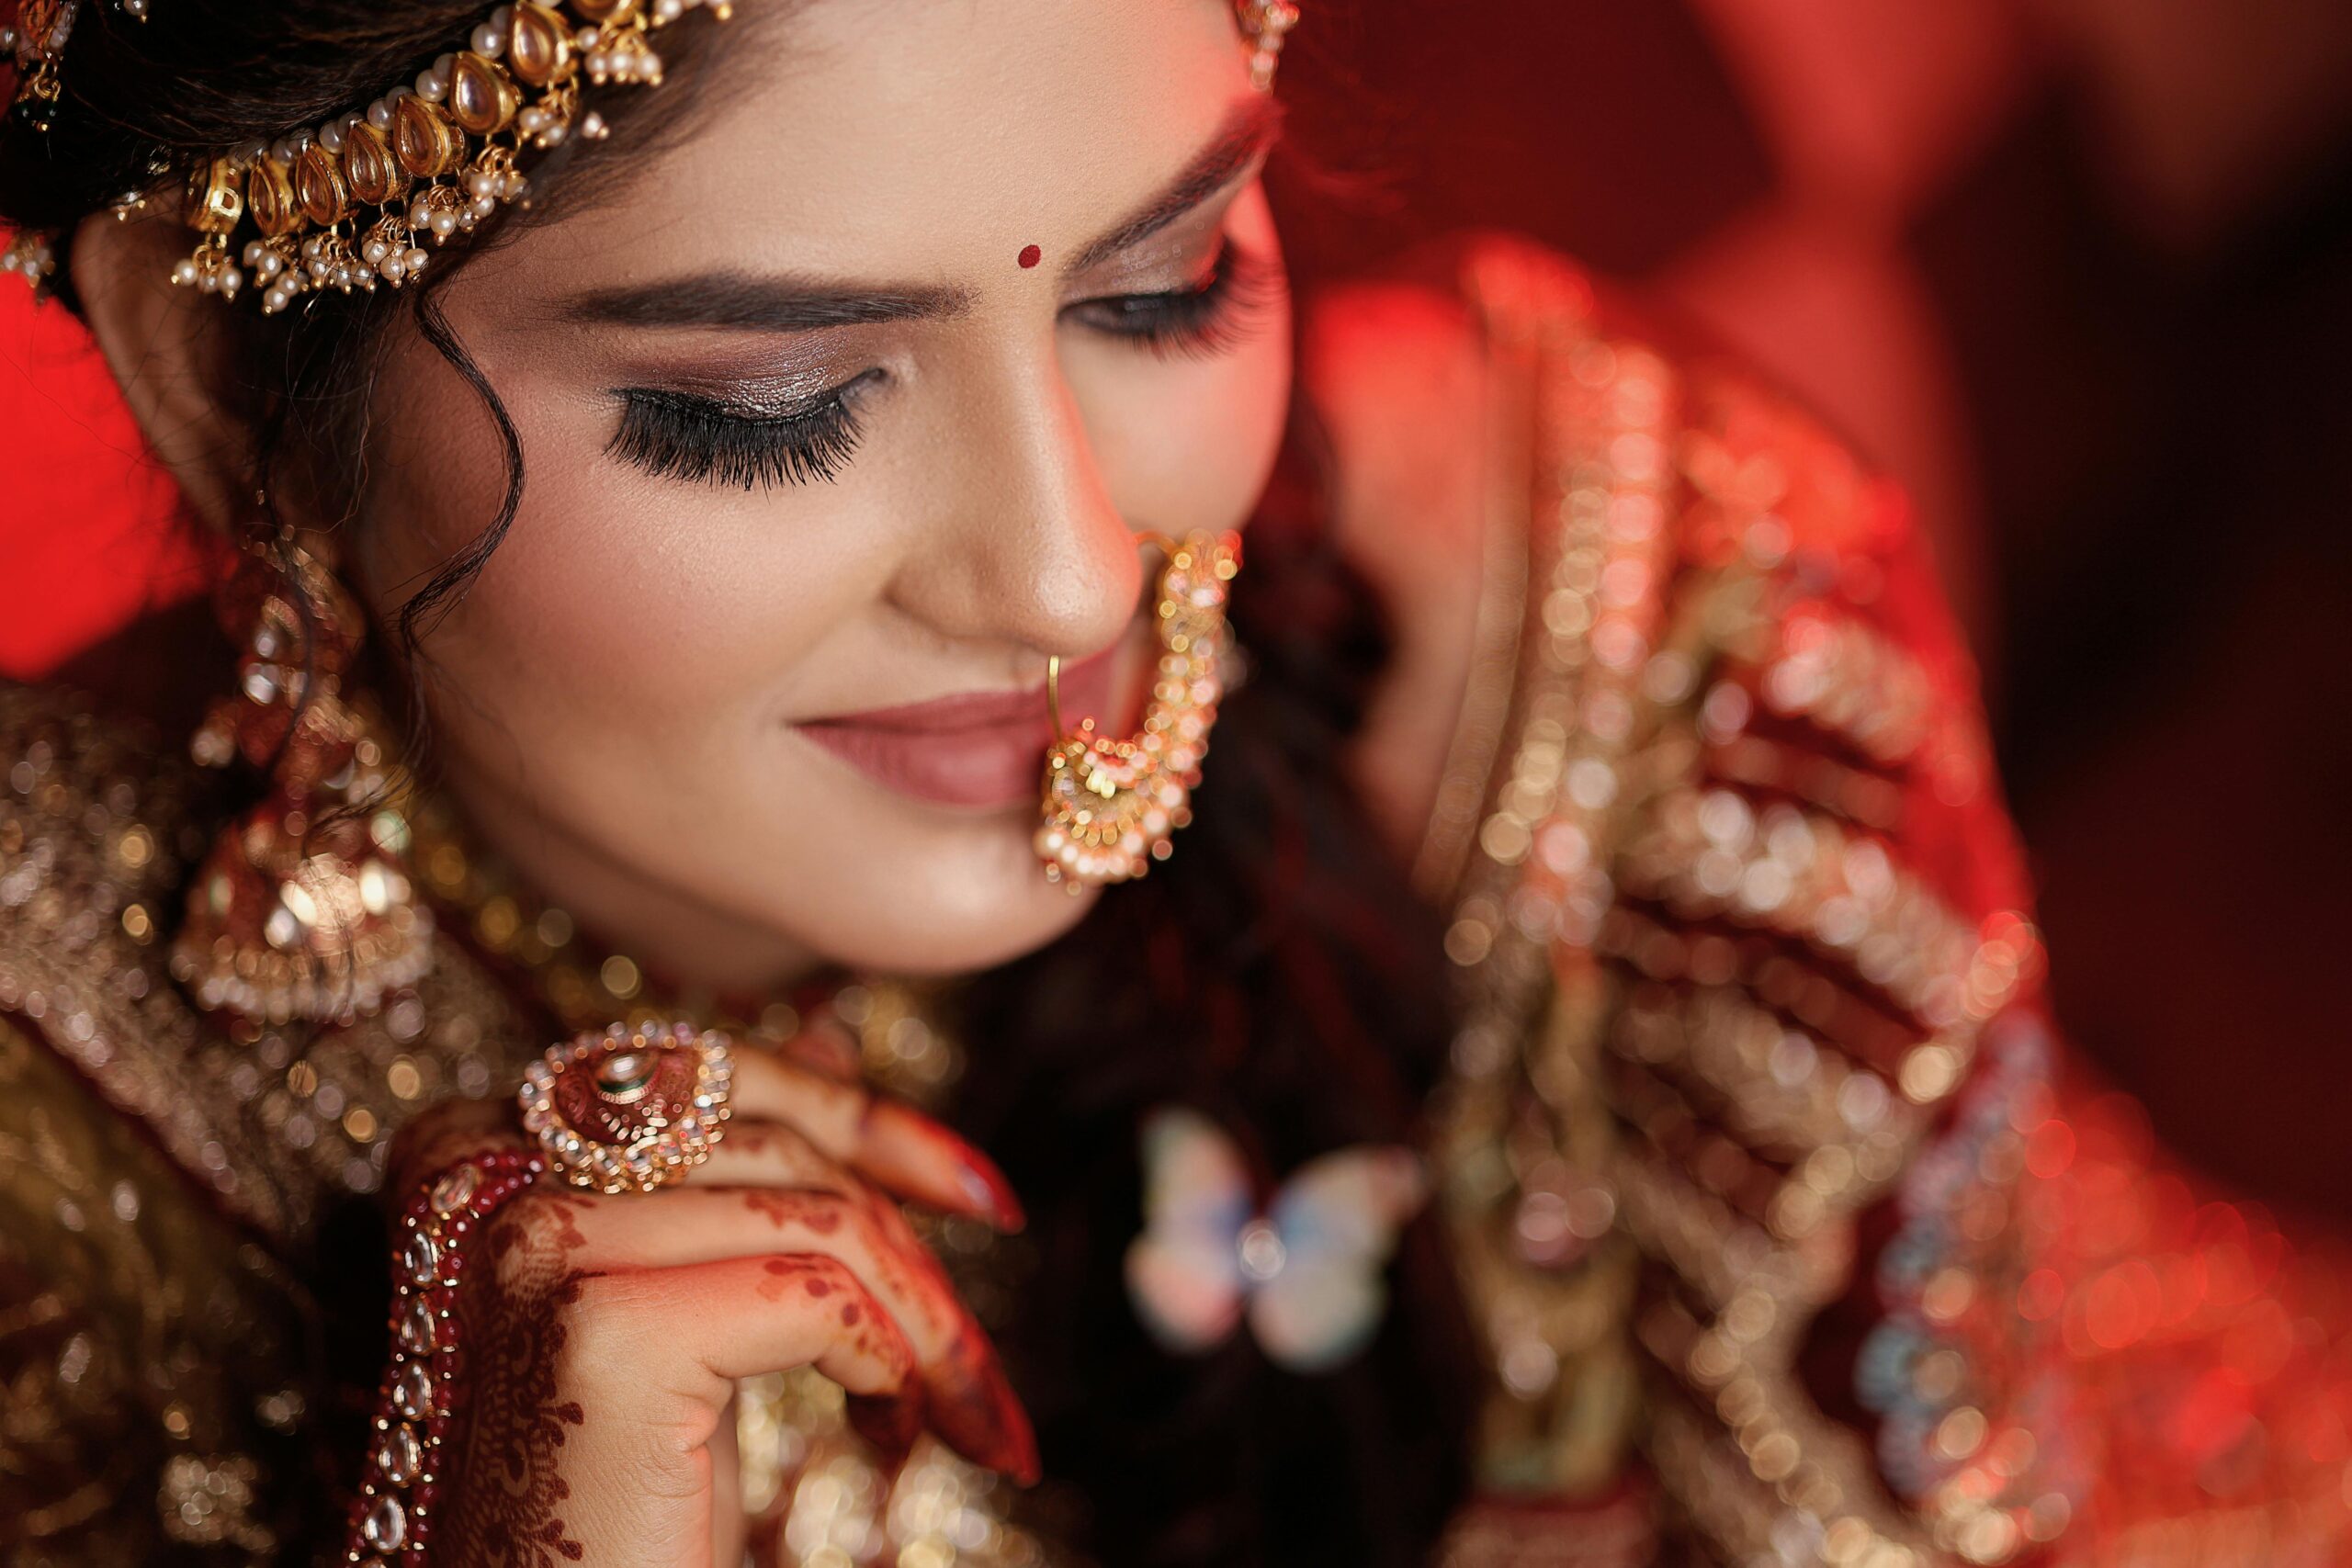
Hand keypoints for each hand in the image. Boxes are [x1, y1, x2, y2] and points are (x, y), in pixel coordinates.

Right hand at [388, 1045, 1034, 1566]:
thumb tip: (823, 1027)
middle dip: (910, 1243)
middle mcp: (475, 1170)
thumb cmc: (613, 1507)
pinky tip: (887, 1435)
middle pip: (769, 1138)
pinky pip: (812, 1288)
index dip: (863, 1121)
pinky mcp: (594, 1323)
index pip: (707, 1072)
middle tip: (980, 1369)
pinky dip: (887, 1360)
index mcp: (472, 1145)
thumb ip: (737, 1170)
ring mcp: (528, 1240)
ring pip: (810, 1212)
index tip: (982, 1196)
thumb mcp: (688, 1314)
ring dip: (923, 1322)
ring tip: (956, 1417)